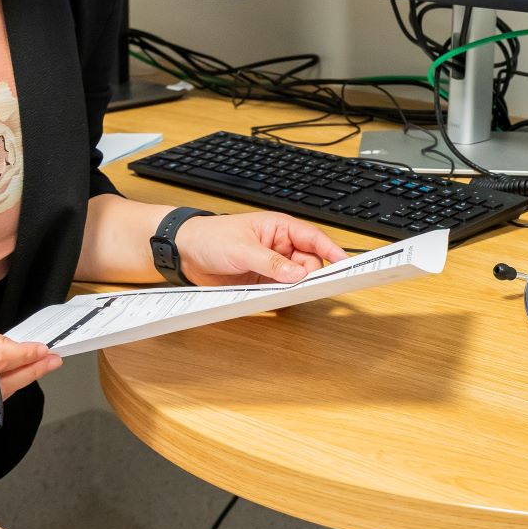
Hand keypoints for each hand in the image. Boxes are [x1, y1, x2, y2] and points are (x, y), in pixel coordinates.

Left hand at [176, 211, 347, 285]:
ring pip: (295, 280)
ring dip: (293, 288)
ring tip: (286, 292)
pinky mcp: (261, 283)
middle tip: (305, 286)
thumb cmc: (211, 237)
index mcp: (279, 229)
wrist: (184, 253)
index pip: (312, 238)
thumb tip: (297, 273)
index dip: (330, 250)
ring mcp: (271, 266)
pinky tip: (276, 299)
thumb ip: (270, 263)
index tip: (343, 263)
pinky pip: (279, 291)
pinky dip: (281, 297)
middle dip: (309, 275)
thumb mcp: (242, 248)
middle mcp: (279, 247)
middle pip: (308, 263)